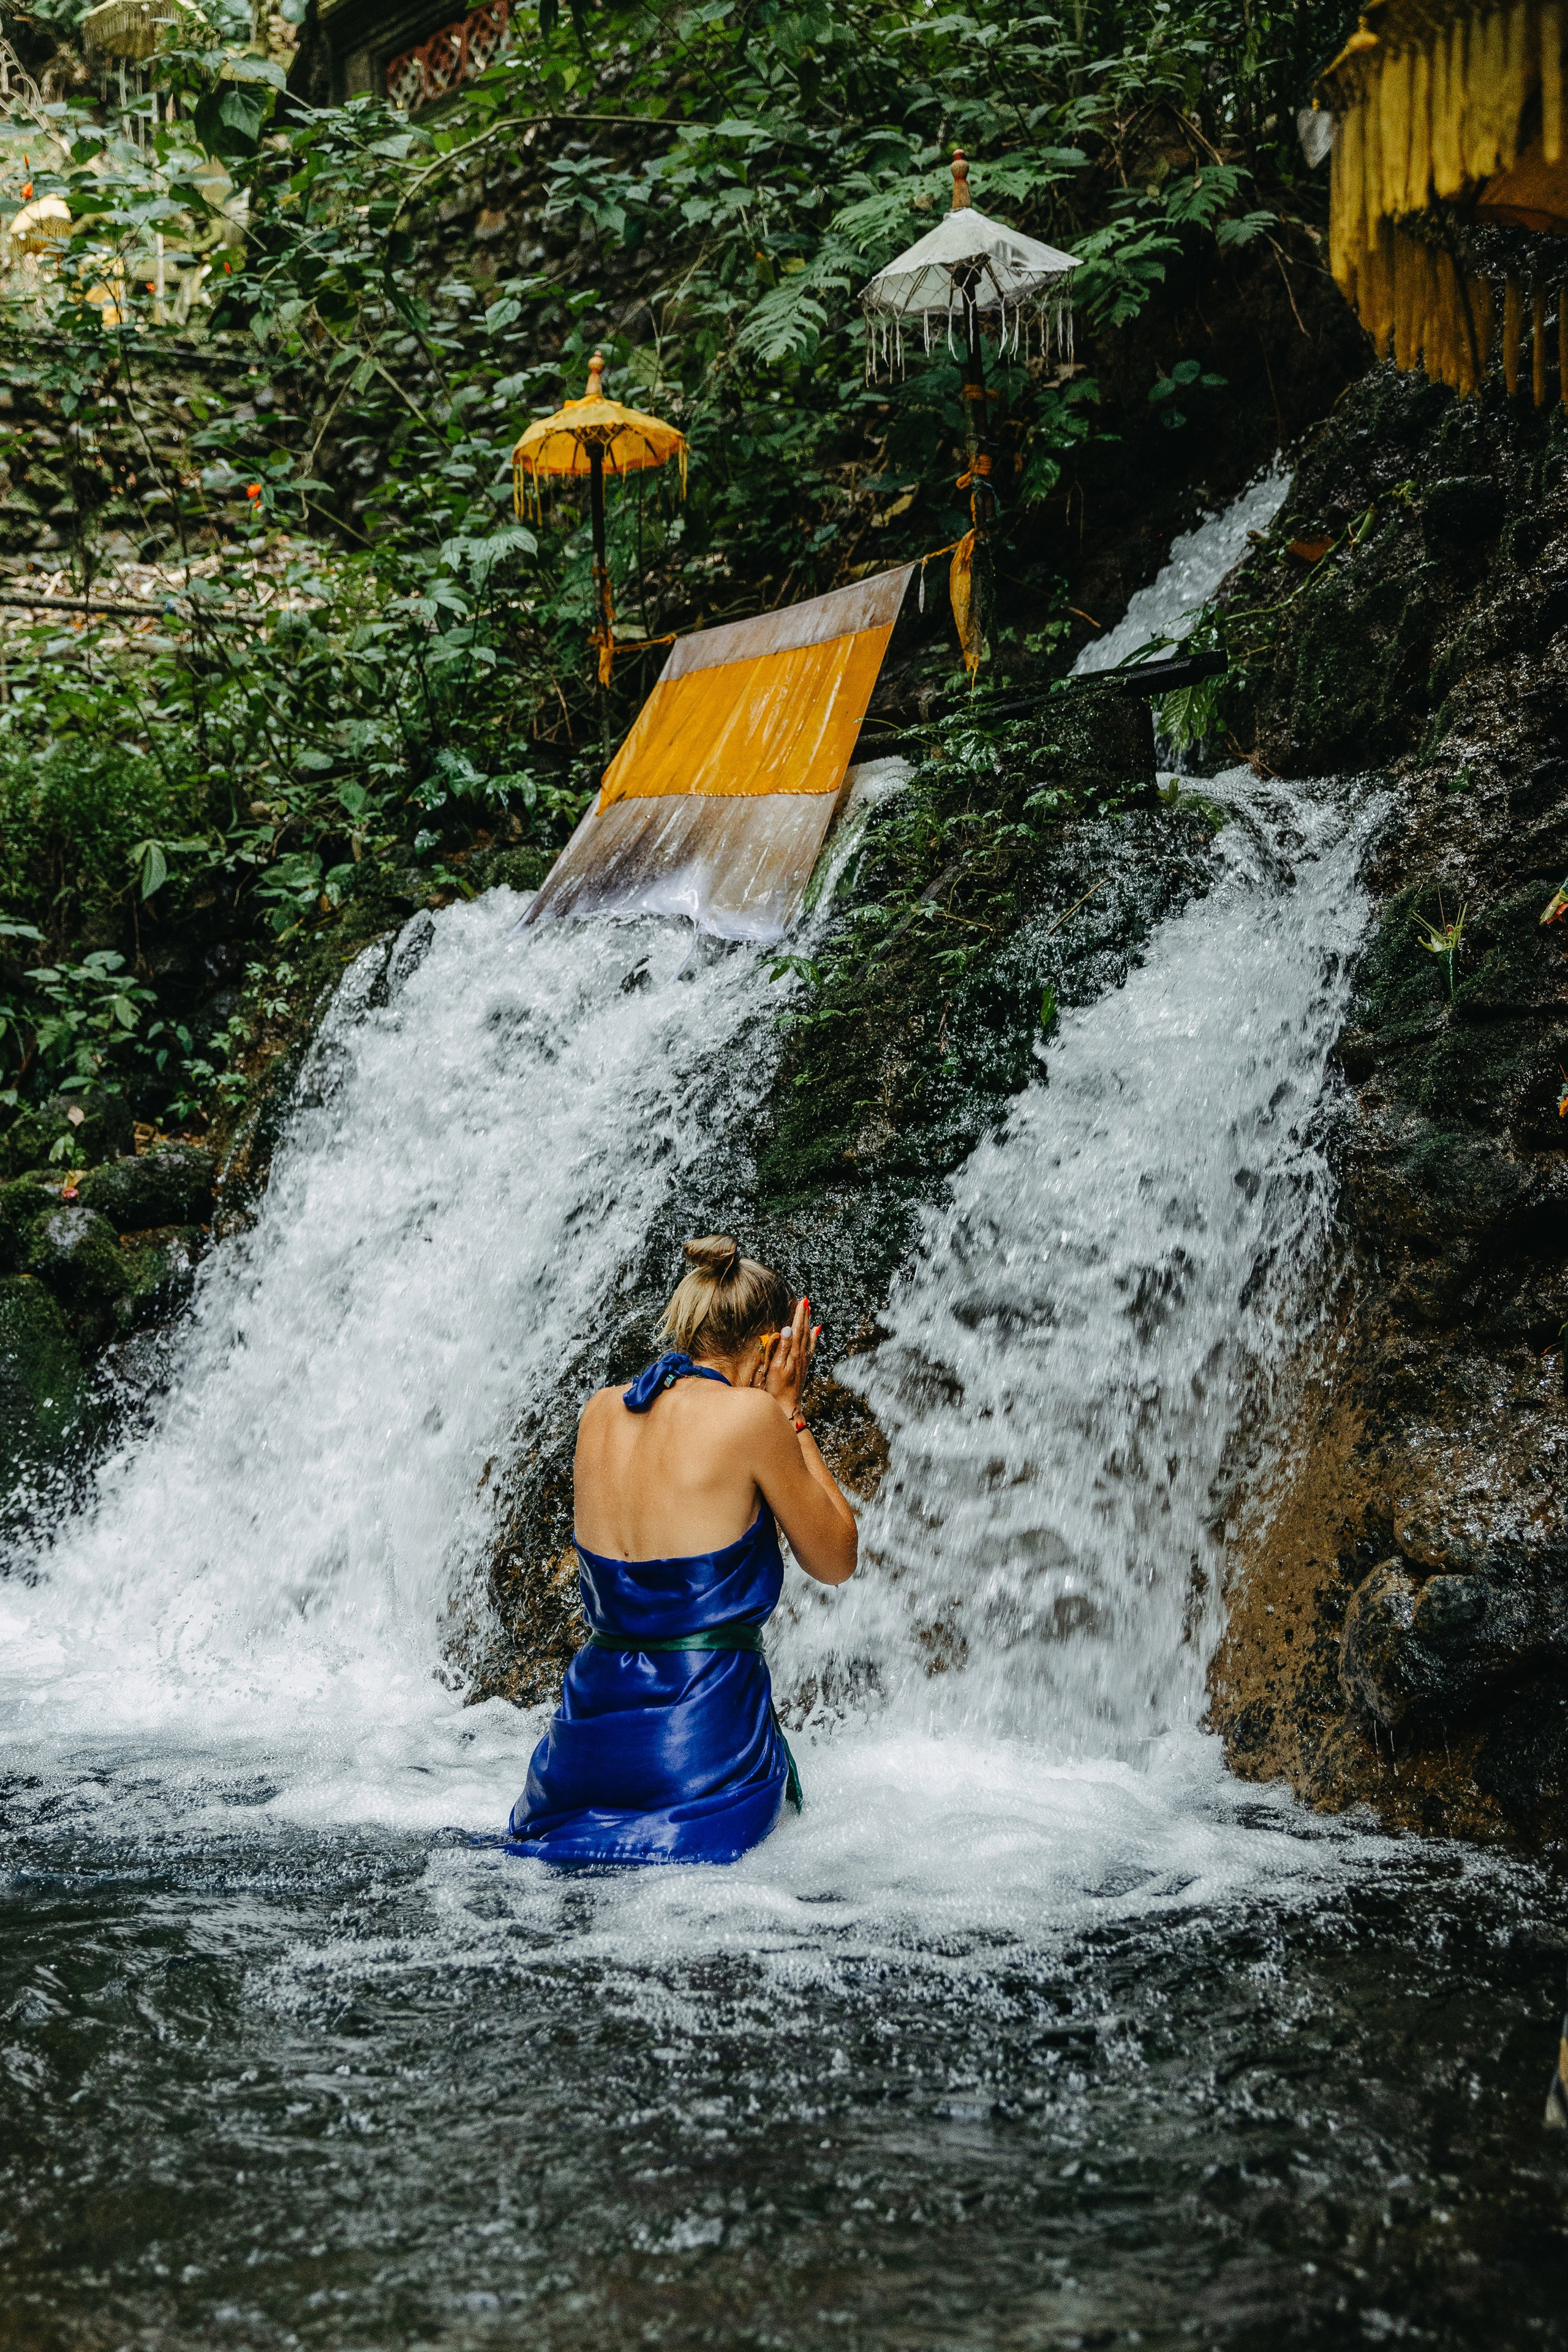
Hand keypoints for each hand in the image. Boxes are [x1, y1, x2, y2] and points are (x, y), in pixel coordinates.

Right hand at [760, 1294, 818, 1419]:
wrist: (787, 1406)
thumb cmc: (777, 1389)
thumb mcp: (776, 1367)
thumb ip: (783, 1347)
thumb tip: (787, 1328)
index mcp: (794, 1353)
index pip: (797, 1329)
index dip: (799, 1314)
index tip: (801, 1301)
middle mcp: (801, 1355)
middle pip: (804, 1331)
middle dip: (804, 1315)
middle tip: (806, 1301)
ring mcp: (803, 1361)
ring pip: (807, 1337)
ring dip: (808, 1323)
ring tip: (809, 1312)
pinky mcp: (803, 1367)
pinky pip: (810, 1347)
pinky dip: (813, 1337)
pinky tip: (815, 1332)